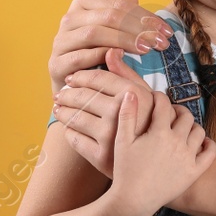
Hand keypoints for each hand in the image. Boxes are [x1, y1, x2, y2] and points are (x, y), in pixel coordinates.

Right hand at [50, 0, 170, 95]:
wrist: (75, 85)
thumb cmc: (98, 54)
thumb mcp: (113, 30)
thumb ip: (121, 12)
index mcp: (83, 5)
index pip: (118, 4)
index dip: (145, 16)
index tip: (166, 31)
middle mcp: (69, 20)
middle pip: (108, 17)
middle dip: (139, 28)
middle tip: (160, 41)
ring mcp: (60, 42)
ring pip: (94, 33)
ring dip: (124, 40)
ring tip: (146, 49)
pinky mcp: (56, 64)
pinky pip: (80, 56)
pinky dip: (102, 56)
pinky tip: (121, 59)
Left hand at [54, 48, 156, 178]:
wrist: (156, 164)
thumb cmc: (149, 124)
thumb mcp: (145, 96)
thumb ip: (125, 74)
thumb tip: (110, 51)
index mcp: (133, 95)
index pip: (98, 78)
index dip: (81, 76)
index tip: (71, 78)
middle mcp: (120, 114)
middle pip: (83, 97)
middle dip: (67, 94)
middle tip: (60, 95)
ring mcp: (109, 136)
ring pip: (74, 117)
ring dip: (63, 112)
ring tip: (59, 110)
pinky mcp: (100, 157)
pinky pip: (74, 139)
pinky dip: (69, 132)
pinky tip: (69, 128)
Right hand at [103, 87, 215, 215]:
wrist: (133, 201)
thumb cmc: (125, 171)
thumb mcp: (122, 141)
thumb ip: (126, 114)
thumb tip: (131, 91)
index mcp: (159, 132)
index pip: (164, 105)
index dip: (159, 97)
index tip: (155, 98)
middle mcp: (177, 142)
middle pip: (185, 116)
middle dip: (177, 110)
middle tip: (170, 113)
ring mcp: (188, 157)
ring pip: (199, 131)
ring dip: (191, 126)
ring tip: (182, 127)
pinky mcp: (194, 171)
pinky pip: (210, 152)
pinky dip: (208, 144)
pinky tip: (200, 142)